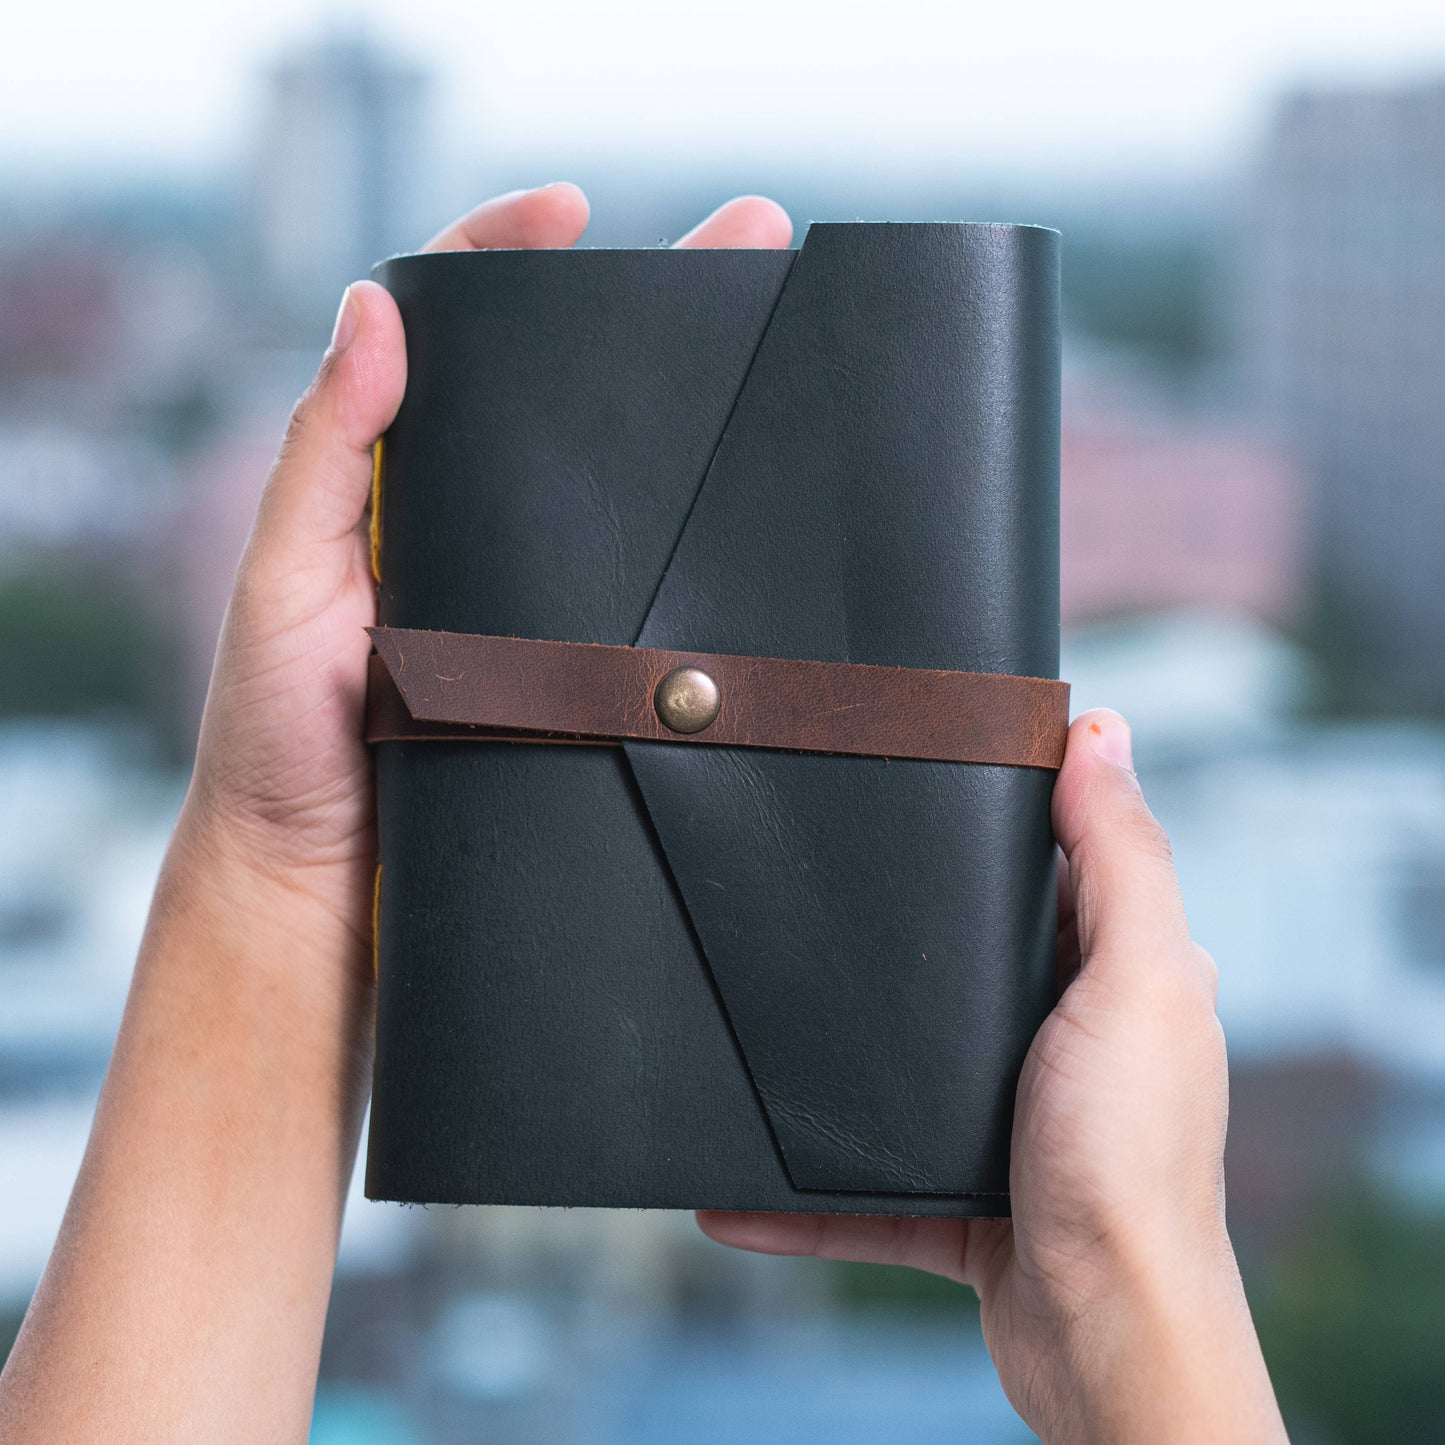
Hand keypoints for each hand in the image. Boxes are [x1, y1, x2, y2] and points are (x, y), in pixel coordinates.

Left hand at [184, 183, 794, 957]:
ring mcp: (531, 594)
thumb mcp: (285, 582)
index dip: (508, 255)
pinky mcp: (574, 665)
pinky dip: (697, 539)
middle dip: (650, 309)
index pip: (453, 334)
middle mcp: (471, 525)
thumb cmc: (282, 741)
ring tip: (771, 345)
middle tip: (740, 245)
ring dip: (688, 416)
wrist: (327, 886)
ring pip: (614, 483)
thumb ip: (324, 453)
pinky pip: (642, 586)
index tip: (576, 214)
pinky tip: (751, 508)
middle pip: (560, 392)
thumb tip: (369, 311)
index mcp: (395, 484)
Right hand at [699, 710, 1288, 1444]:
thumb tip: (1102, 734)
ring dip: (840, 1057)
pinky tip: (733, 1187)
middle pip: (971, 959)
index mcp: (1117, 975)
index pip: (1059, 866)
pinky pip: (867, 1181)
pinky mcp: (962, 1197)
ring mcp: (1011, 1119)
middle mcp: (1070, 1040)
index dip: (1002, 815)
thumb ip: (1118, 858)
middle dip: (903, 932)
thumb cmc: (1129, 1165)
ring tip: (765, 1018)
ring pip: (908, 1068)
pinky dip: (804, 1192)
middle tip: (819, 882)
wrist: (1102, 1336)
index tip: (922, 767)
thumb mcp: (1130, 981)